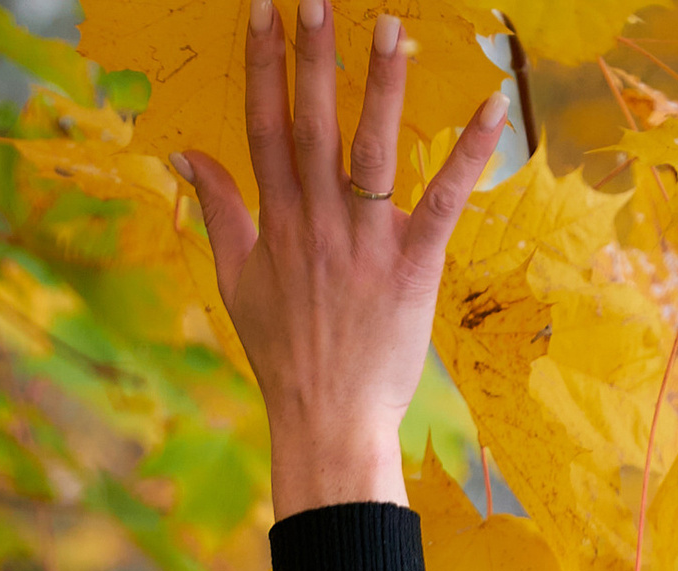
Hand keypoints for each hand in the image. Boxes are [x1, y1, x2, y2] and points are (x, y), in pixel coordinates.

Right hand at [184, 5, 506, 517]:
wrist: (326, 423)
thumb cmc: (284, 356)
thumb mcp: (236, 283)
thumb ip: (217, 212)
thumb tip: (184, 155)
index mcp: (276, 223)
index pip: (265, 128)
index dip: (263, 66)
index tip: (263, 10)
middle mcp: (317, 224)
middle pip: (313, 125)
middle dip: (314, 56)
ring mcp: (364, 244)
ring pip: (372, 150)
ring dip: (382, 86)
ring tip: (388, 26)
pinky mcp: (411, 266)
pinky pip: (442, 200)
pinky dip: (469, 154)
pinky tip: (492, 105)